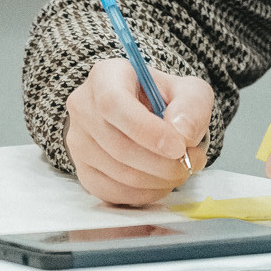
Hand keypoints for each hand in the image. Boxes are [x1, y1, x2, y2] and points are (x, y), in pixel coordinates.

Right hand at [64, 58, 210, 206]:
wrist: (147, 115)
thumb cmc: (164, 100)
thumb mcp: (188, 91)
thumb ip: (192, 106)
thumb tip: (182, 134)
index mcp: (105, 76)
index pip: (113, 103)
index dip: (146, 130)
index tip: (178, 147)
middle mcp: (83, 106)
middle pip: (118, 145)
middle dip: (163, 163)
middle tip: (191, 162)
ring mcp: (79, 141)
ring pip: (118, 173)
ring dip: (158, 180)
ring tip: (181, 169)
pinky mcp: (83, 171)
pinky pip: (113, 192)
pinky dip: (144, 194)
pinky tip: (161, 181)